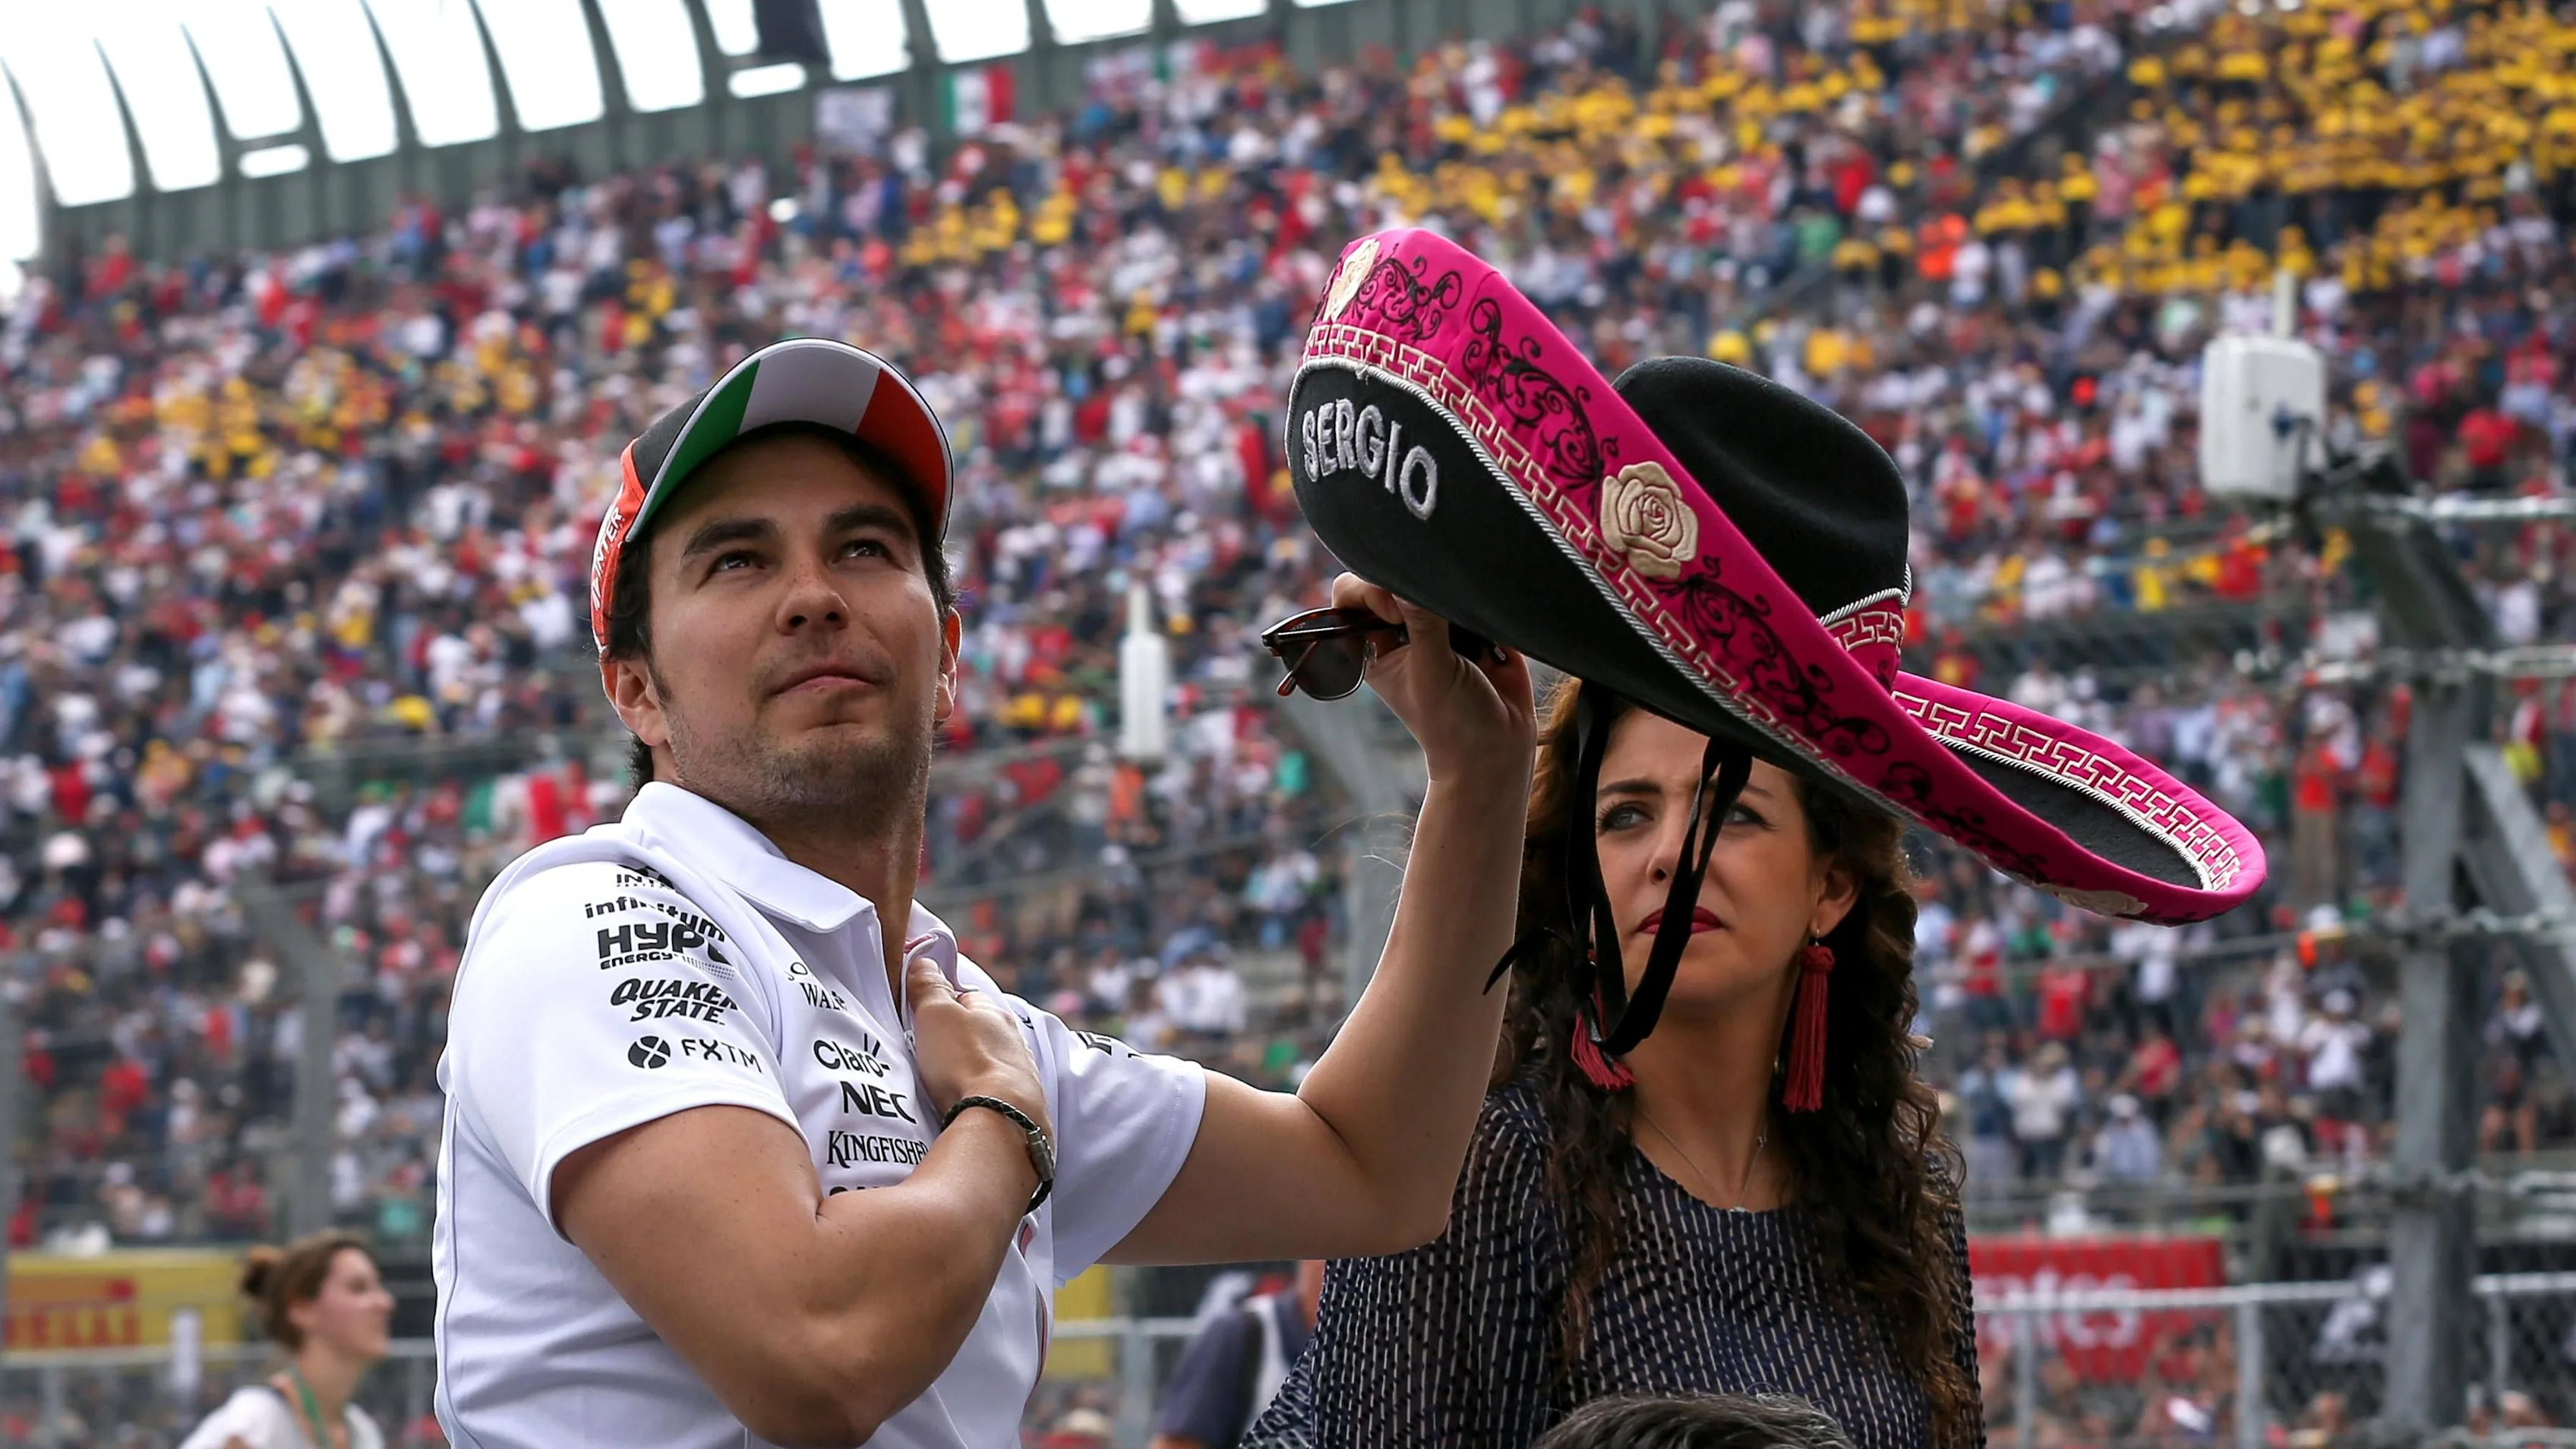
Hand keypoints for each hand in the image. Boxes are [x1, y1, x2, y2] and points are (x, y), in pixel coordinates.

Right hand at [904, 954, 1050, 1138]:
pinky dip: (981, 1094)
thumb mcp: (937, 1014)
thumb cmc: (966, 1061)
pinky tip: (967, 1103)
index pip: (967, 997)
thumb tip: (924, 962)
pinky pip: (995, 1093)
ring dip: (971, 1068)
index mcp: (994, 1013)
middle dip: (958, 1040)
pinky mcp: (1020, 1106)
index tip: (924, 1014)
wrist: (1001, 1119)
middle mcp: (1013, 1040)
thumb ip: (929, 987)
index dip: (944, 1002)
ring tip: (946, 1082)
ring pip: (990, 1063)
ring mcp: (1020, 1074)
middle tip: (931, 1052)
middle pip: (979, 1032)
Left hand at [1329, 573, 1536, 783]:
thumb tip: (1409, 585)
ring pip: (1433, 585)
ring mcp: (1438, 628)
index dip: (1369, 591)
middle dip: (1413, 583)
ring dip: (1450, 593)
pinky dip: (1478, 601)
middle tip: (1434, 605)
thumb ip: (1423, 624)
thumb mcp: (1432, 673)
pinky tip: (1486, 623)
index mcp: (1373, 646)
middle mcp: (1401, 633)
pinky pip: (1470, 597)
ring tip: (1464, 619)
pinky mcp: (1473, 627)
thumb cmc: (1452, 722)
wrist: (1500, 747)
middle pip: (1393, 582)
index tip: (1397, 610)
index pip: (1352, 597)